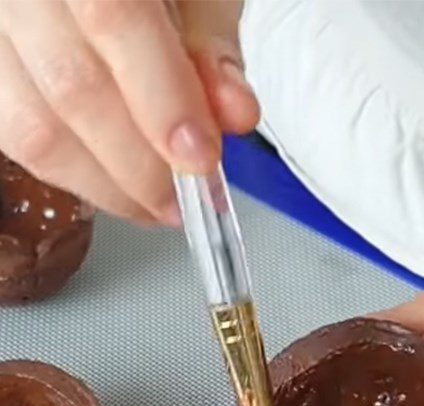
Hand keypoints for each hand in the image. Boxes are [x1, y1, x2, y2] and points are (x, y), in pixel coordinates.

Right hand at [0, 0, 258, 224]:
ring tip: (157, 202)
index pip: (113, 17)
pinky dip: (74, 173)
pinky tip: (116, 181)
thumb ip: (212, 49)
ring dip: (107, 184)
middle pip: (71, 85)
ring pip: (33, 127)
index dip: (163, 101)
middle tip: (188, 199)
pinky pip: (14, 137)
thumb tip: (236, 114)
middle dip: (142, 165)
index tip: (201, 159)